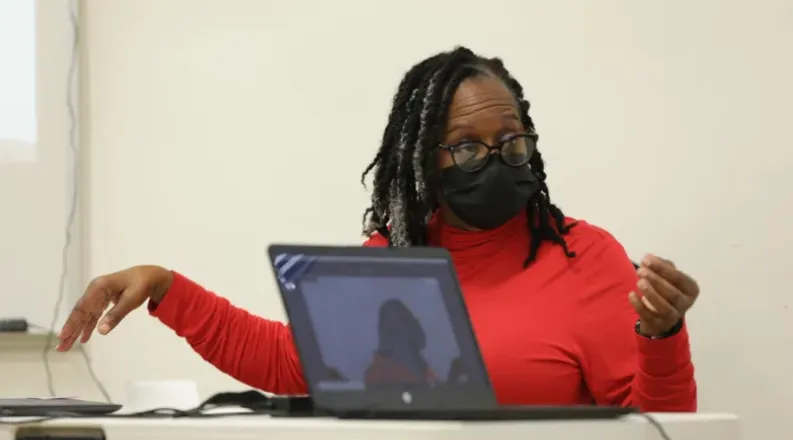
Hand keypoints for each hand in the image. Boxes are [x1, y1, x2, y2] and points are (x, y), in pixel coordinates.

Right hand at [57, 265, 172, 350]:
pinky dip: (88, 327)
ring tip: (66, 346)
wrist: (149, 276)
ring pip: (84, 316)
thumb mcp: (131, 300)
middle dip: (70, 330)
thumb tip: (101, 331)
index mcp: (99, 287)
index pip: (82, 307)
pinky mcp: (102, 301)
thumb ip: (116, 315)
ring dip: (76, 331)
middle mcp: (94, 290)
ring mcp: (97, 296)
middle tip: (60, 347)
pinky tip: (83, 338)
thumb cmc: (141, 285)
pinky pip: (92, 316)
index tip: (62, 336)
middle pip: (79, 313)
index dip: (72, 323)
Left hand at [629, 254, 699, 336]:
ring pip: (663, 307)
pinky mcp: (658, 324)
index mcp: (691, 290)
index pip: (679, 278)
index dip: (662, 268)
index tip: (646, 259)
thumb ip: (661, 266)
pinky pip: (649, 316)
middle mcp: (685, 304)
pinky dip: (639, 305)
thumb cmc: (666, 290)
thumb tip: (649, 258)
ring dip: (650, 293)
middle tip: (640, 271)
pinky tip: (632, 294)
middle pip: (672, 293)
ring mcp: (672, 316)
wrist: (662, 316)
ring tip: (639, 282)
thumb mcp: (668, 276)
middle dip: (656, 280)